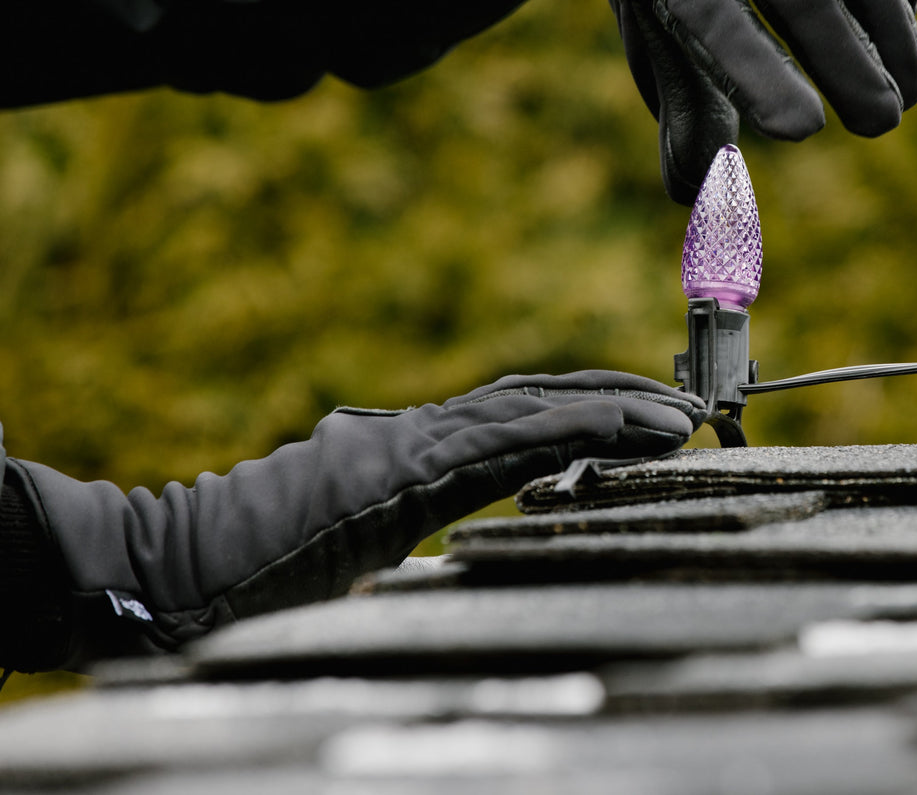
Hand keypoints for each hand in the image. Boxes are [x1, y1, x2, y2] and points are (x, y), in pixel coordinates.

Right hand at [11, 371, 703, 667]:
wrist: (183, 566)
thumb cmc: (258, 564)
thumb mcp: (351, 533)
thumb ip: (395, 508)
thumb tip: (421, 509)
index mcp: (412, 451)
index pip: (516, 416)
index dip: (585, 407)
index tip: (647, 415)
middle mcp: (421, 432)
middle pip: (538, 397)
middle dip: (616, 396)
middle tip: (686, 406)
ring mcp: (416, 442)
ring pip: (535, 407)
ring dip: (618, 407)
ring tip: (681, 416)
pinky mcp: (410, 463)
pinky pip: (515, 437)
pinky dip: (582, 424)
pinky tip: (635, 425)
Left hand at [489, 0, 916, 202]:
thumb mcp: (652, 22)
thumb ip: (684, 111)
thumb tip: (695, 198)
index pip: (713, 16)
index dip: (757, 74)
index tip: (802, 131)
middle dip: (846, 61)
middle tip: (881, 124)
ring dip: (893, 35)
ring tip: (907, 94)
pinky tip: (896, 21)